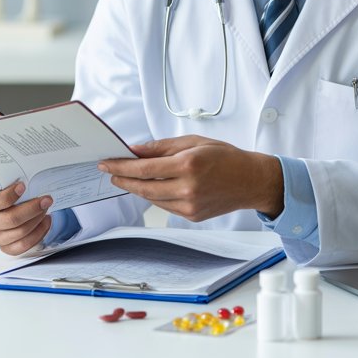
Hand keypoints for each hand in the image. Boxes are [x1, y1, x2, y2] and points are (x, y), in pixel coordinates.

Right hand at [0, 174, 52, 255]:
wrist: (8, 207)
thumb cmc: (4, 189)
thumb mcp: (0, 177)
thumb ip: (1, 170)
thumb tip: (18, 161)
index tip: (19, 185)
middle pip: (8, 218)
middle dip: (31, 208)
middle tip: (45, 199)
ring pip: (18, 231)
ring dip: (36, 219)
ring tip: (46, 207)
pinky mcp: (2, 245)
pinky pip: (22, 245)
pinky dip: (38, 233)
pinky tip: (45, 221)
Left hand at [97, 135, 283, 221]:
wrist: (251, 181)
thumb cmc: (225, 157)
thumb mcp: (193, 142)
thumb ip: (161, 147)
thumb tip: (135, 151)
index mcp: (187, 165)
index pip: (144, 169)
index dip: (121, 167)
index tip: (106, 163)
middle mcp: (187, 188)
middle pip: (143, 187)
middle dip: (122, 179)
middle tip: (109, 172)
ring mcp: (189, 205)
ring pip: (152, 198)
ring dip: (136, 188)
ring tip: (125, 178)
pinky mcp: (192, 216)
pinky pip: (164, 206)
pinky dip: (153, 195)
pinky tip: (147, 186)